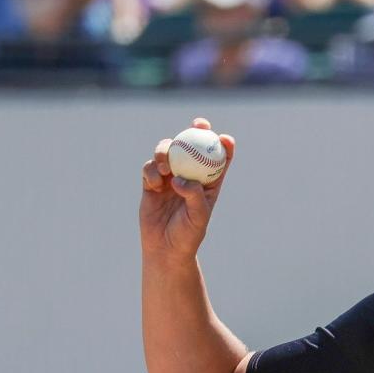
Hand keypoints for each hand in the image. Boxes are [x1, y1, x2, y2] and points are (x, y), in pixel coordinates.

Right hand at [140, 117, 234, 261]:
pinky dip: (151, 170)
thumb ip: (193, 195)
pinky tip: (155, 183)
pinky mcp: (151, 183)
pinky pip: (149, 167)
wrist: (165, 248)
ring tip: (166, 167)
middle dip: (196, 130)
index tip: (223, 137)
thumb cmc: (188, 234)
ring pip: (168, 151)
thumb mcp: (198, 216)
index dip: (223, 144)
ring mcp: (169, 177)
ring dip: (166, 151)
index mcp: (209, 183)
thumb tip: (181, 178)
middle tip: (198, 124)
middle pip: (192, 146)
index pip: (219, 159)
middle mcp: (189, 176)